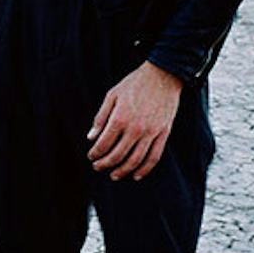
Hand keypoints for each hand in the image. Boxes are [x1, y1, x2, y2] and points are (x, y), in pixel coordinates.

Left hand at [86, 61, 183, 180]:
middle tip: (97, 167)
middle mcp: (135, 129)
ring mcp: (151, 133)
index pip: (104, 143)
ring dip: (123, 170)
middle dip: (105, 164)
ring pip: (135, 160)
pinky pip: (154, 157)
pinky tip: (136, 175)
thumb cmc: (133, 85)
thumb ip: (100, 117)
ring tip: (114, 175)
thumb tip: (91, 137)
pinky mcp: (163, 134)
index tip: (91, 157)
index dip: (96, 153)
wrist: (162, 77)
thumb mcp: (112, 96)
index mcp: (119, 118)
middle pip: (118, 155)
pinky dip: (145, 169)